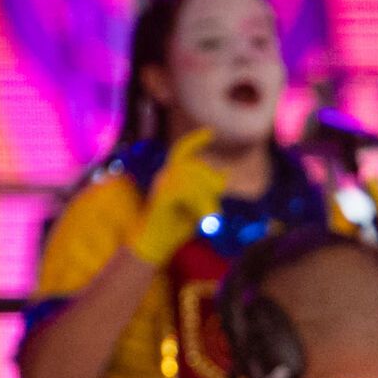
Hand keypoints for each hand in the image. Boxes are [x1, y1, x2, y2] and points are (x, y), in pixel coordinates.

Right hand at [130, 128, 226, 265]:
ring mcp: (161, 186)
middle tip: (217, 200)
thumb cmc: (175, 227)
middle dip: (211, 180)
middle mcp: (164, 176)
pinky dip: (198, 203)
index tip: (211, 132)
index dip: (195, 140)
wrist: (153, 244)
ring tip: (208, 213)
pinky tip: (201, 215)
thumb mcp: (197, 206)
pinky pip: (185, 191)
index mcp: (171, 176)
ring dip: (205, 195)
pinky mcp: (162, 198)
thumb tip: (224, 176)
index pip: (182, 150)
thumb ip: (208, 191)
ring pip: (191, 177)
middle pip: (194, 165)